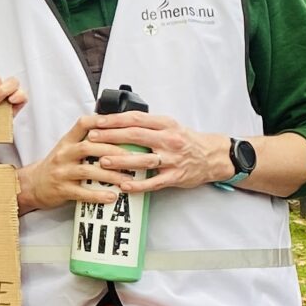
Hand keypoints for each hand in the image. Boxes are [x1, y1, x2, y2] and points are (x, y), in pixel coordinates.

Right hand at [18, 114, 154, 212]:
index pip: (83, 125)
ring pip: (87, 171)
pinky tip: (112, 196)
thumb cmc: (56, 166)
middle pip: (88, 147)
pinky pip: (82, 192)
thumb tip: (116, 133)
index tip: (120, 124)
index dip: (100, 121)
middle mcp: (63, 154)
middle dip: (113, 151)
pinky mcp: (62, 190)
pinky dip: (98, 195)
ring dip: (110, 175)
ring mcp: (62, 172)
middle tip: (133, 157)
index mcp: (67, 141)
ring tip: (127, 179)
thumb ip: (86, 140)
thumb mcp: (67, 148)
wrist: (33, 185)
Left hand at [83, 113, 226, 192]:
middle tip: (93, 139)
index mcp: (165, 124)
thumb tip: (118, 121)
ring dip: (122, 160)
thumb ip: (147, 124)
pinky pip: (155, 182)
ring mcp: (172, 159)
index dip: (115, 120)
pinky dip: (139, 185)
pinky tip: (124, 186)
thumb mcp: (169, 126)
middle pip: (136, 136)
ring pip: (143, 160)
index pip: (136, 119)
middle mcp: (169, 140)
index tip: (98, 122)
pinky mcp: (175, 176)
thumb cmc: (186, 140)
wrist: (212, 156)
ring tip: (103, 161)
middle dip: (111, 137)